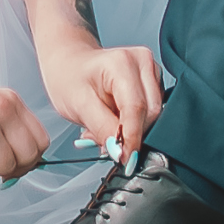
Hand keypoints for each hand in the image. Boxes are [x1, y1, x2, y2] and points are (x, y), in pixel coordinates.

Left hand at [37, 33, 166, 159]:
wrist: (70, 64)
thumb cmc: (70, 78)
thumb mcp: (79, 105)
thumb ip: (102, 129)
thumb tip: (121, 151)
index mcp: (122, 63)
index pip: (136, 108)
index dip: (131, 138)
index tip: (125, 160)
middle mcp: (142, 62)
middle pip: (150, 113)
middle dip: (130, 134)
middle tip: (106, 143)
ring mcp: (151, 70)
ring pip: (154, 115)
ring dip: (132, 130)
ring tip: (106, 127)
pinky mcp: (154, 81)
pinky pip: (152, 112)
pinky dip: (135, 123)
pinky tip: (116, 120)